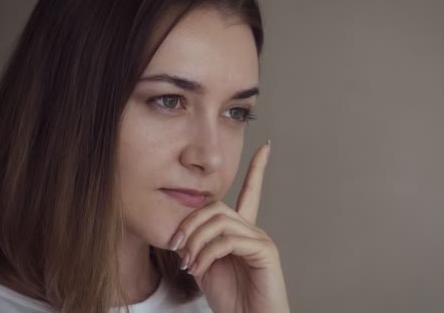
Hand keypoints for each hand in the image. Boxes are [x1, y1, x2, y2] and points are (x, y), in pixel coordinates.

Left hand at [169, 142, 289, 312]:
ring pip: (219, 221)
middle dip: (190, 224)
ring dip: (195, 242)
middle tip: (177, 248)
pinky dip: (207, 253)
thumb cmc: (230, 299)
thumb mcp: (206, 266)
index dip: (258, 168)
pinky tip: (200, 269)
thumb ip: (199, 244)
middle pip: (216, 207)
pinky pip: (228, 240)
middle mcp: (253, 230)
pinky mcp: (264, 251)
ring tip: (188, 264)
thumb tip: (182, 231)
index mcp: (241, 231)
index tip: (266, 146)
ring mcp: (260, 239)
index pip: (250, 191)